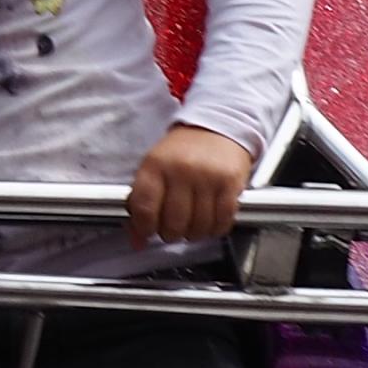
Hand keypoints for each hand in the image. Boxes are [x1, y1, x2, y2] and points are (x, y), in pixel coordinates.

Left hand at [129, 123, 251, 245]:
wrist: (217, 127)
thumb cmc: (182, 151)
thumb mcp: (154, 168)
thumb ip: (141, 202)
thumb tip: (136, 239)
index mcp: (155, 165)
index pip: (144, 208)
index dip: (143, 228)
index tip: (145, 232)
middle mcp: (181, 170)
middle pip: (173, 222)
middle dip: (169, 233)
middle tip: (170, 229)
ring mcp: (207, 177)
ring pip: (198, 226)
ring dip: (193, 234)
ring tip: (190, 225)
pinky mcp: (231, 184)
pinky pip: (222, 221)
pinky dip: (214, 229)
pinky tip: (209, 223)